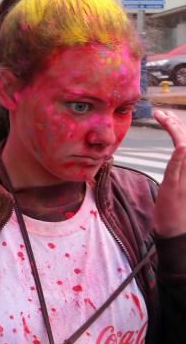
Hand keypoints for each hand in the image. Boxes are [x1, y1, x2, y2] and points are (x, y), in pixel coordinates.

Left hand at [154, 109, 185, 236]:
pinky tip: (180, 145)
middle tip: (160, 113)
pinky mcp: (175, 186)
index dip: (178, 126)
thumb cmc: (176, 207)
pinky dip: (180, 156)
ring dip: (175, 131)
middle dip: (175, 124)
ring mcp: (185, 178)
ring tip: (164, 118)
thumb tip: (178, 151)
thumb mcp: (178, 182)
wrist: (175, 230)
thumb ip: (179, 166)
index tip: (165, 116)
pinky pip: (179, 168)